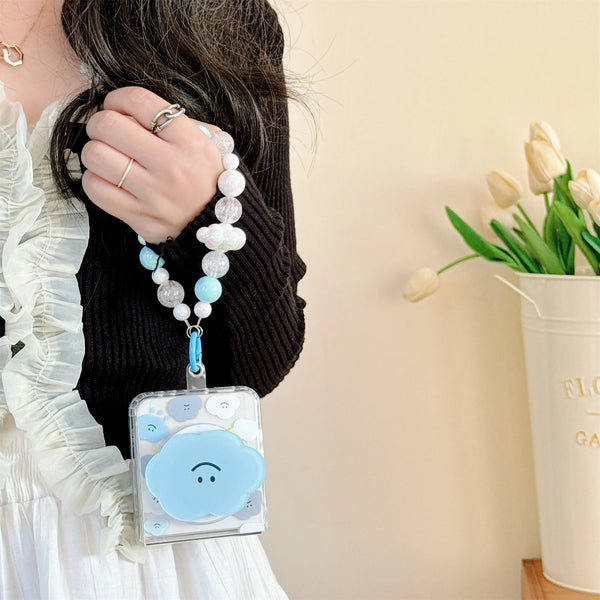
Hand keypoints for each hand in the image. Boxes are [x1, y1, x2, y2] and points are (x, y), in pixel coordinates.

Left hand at [81, 86, 222, 242]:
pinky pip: (95, 189)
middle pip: (108, 126)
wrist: (220, 225)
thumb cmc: (209, 179)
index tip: (116, 106)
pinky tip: (108, 179)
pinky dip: (94, 179)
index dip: (117, 98)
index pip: (138, 101)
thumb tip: (132, 110)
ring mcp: (153, 194)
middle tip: (108, 132)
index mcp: (190, 142)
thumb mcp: (210, 143)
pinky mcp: (138, 217)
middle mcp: (171, 166)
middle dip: (100, 123)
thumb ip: (178, 121)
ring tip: (108, 157)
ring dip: (95, 151)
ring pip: (95, 156)